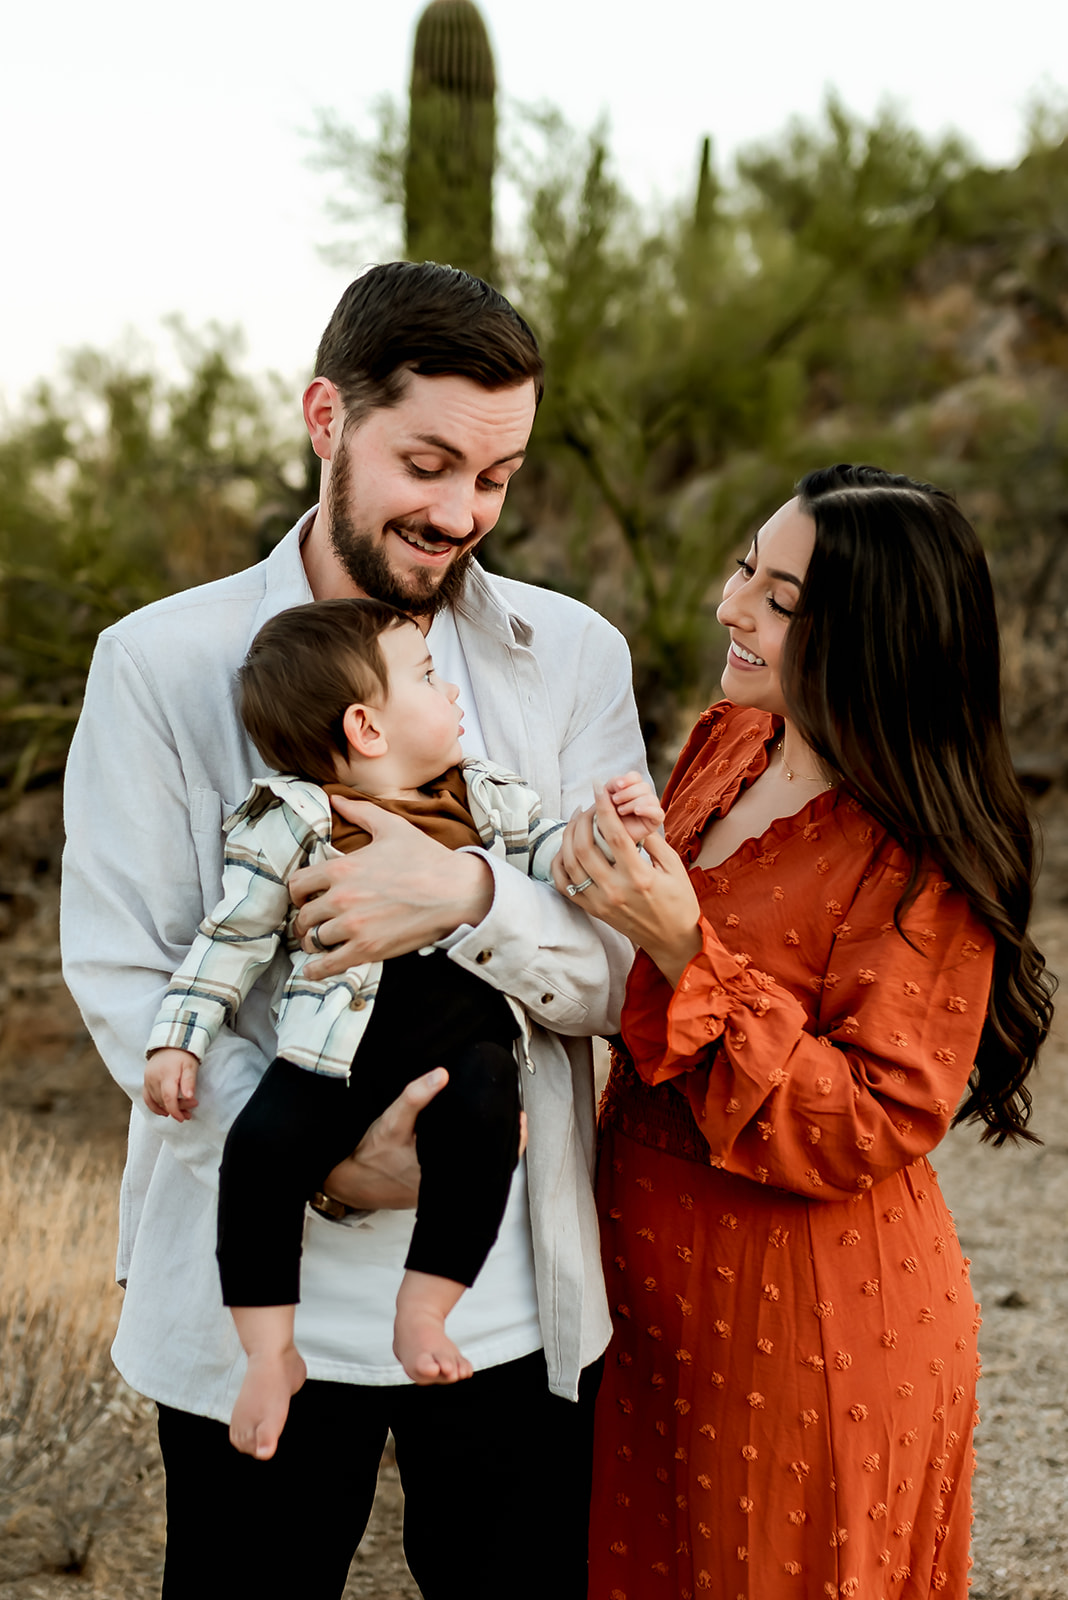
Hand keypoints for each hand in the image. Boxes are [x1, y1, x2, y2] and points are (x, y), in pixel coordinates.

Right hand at [143, 1047, 199, 1120]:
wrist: (170, 1043)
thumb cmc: (183, 1055)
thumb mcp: (190, 1066)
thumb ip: (189, 1081)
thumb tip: (189, 1097)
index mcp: (167, 1074)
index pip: (168, 1098)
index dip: (176, 1111)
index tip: (183, 1118)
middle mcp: (154, 1078)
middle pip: (163, 1101)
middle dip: (177, 1109)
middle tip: (191, 1110)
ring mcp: (148, 1080)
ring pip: (156, 1101)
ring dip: (168, 1109)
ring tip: (182, 1112)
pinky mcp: (145, 1081)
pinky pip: (147, 1098)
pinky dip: (155, 1107)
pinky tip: (165, 1111)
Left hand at [289, 799, 494, 978]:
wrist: (455, 891)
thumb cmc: (425, 858)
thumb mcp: (391, 827)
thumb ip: (359, 811)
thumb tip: (335, 798)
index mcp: (341, 868)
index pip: (297, 885)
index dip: (299, 893)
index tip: (307, 898)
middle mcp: (340, 898)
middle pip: (303, 916)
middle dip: (306, 920)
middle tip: (313, 923)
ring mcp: (353, 926)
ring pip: (313, 940)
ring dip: (314, 942)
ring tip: (320, 942)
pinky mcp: (367, 949)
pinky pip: (329, 964)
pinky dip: (317, 969)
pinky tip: (315, 969)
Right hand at [320, 1070, 528, 1211]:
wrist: (352, 1184)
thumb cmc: (372, 1153)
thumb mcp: (391, 1121)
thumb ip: (415, 1097)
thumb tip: (443, 1074)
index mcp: (445, 1167)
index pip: (492, 1155)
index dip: (512, 1136)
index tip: (520, 1115)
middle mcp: (449, 1184)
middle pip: (489, 1162)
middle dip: (502, 1139)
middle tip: (513, 1114)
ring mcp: (445, 1191)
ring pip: (478, 1170)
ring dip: (489, 1149)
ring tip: (500, 1123)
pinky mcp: (437, 1193)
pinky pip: (464, 1175)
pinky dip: (473, 1158)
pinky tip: (474, 1140)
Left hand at [552, 784, 702, 987]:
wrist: (673, 940)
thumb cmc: (679, 901)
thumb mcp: (674, 867)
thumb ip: (653, 841)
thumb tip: (633, 815)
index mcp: (640, 877)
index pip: (614, 834)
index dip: (603, 806)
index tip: (597, 786)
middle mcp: (615, 890)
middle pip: (584, 846)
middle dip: (582, 818)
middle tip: (588, 805)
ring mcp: (600, 902)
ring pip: (569, 863)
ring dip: (568, 836)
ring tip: (577, 820)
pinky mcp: (592, 910)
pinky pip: (564, 885)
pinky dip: (559, 863)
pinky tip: (566, 848)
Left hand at [604, 771, 664, 844]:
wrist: (610, 838)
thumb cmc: (608, 818)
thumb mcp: (604, 802)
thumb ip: (604, 791)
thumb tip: (598, 782)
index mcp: (631, 789)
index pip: (636, 777)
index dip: (628, 779)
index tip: (617, 785)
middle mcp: (643, 797)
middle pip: (644, 786)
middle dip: (628, 792)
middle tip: (615, 800)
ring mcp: (650, 809)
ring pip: (650, 798)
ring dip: (633, 802)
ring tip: (620, 811)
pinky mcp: (654, 821)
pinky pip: (659, 812)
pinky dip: (648, 809)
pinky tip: (637, 811)